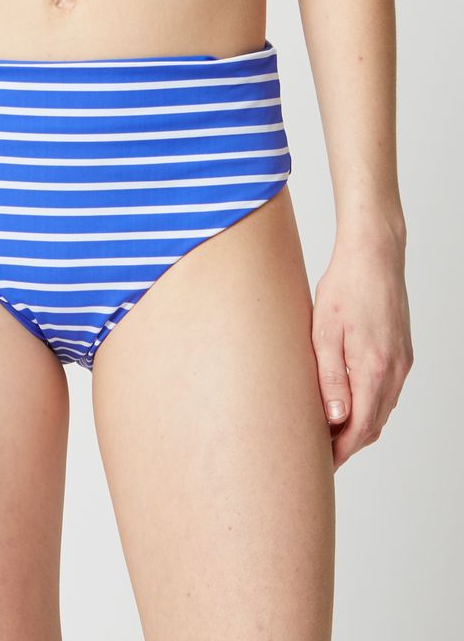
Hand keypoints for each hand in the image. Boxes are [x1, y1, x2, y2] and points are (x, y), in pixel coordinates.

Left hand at [311, 234, 412, 471]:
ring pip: (382, 410)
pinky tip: (348, 404)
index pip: (359, 428)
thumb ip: (330, 378)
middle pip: (373, 425)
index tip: (320, 465)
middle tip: (320, 456)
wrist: (374, 258)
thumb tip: (334, 419)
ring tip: (328, 434)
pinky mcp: (402, 353)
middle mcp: (394, 372)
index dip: (340, 451)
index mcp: (374, 370)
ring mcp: (402, 363)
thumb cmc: (343, 290)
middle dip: (348, 445)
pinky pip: (387, 392)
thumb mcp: (324, 333)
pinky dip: (369, 407)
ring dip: (359, 427)